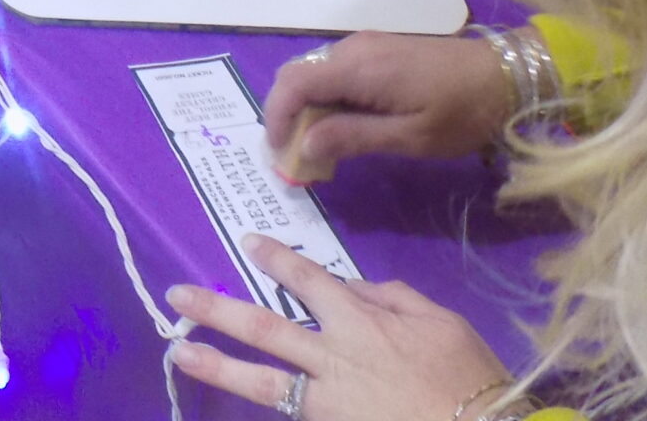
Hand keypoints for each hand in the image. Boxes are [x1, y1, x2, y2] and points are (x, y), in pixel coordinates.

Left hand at [169, 236, 512, 420]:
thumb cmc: (469, 382)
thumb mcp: (442, 323)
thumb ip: (394, 298)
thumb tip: (356, 287)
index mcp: (361, 322)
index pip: (308, 280)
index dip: (276, 259)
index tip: (247, 242)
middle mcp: (333, 358)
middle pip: (264, 327)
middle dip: (217, 310)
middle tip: (177, 296)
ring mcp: (327, 403)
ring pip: (261, 382)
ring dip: (216, 365)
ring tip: (178, 352)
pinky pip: (291, 417)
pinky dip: (266, 411)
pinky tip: (240, 404)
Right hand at [264, 34, 514, 183]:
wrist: (505, 76)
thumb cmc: (461, 112)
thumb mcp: (409, 137)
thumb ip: (352, 137)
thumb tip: (304, 145)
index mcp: (357, 68)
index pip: (293, 85)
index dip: (276, 118)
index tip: (280, 155)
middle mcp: (352, 49)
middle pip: (297, 76)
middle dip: (287, 115)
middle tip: (295, 157)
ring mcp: (365, 46)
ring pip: (314, 74)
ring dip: (306, 108)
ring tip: (316, 147)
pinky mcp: (378, 50)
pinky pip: (335, 72)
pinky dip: (326, 98)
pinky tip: (341, 125)